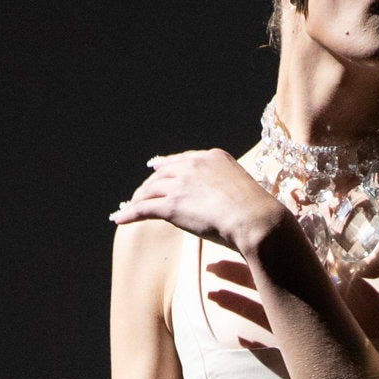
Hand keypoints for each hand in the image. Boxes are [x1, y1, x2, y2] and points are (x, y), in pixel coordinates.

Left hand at [110, 148, 284, 257]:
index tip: (155, 168)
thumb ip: (228, 191)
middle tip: (139, 193)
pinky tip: (119, 219)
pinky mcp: (172, 205)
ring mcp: (181, 184)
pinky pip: (143, 209)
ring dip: (136, 199)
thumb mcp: (244, 192)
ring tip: (128, 207)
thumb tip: (227, 207)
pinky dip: (128, 213)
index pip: (182, 160)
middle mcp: (194, 165)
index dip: (165, 166)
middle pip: (162, 174)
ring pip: (150, 190)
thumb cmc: (259, 214)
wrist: (257, 220)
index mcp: (213, 157)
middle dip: (148, 184)